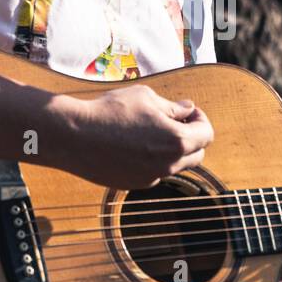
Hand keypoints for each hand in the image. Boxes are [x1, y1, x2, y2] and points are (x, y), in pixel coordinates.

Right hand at [47, 84, 214, 187]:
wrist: (75, 136)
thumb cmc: (110, 111)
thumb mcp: (146, 97)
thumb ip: (173, 107)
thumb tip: (188, 109)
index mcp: (177, 141)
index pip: (207, 134)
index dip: (200, 119)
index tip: (188, 111)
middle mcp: (168, 164)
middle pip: (197, 155)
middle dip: (192, 137)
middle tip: (175, 121)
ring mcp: (152, 177)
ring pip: (175, 166)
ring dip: (173, 150)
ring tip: (153, 131)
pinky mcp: (134, 184)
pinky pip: (154, 172)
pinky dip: (153, 160)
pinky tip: (134, 144)